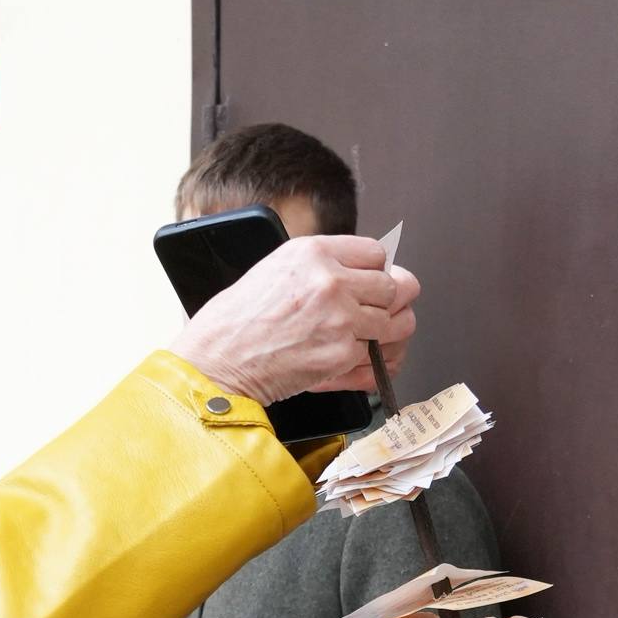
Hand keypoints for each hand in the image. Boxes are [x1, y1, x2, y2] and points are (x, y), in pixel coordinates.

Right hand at [170, 235, 418, 403]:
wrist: (218, 361)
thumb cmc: (236, 321)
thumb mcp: (275, 268)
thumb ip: (319, 266)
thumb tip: (358, 271)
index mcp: (314, 253)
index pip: (376, 253)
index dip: (376, 271)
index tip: (372, 282)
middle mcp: (332, 281)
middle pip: (396, 286)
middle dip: (391, 301)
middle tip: (380, 312)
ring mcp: (342, 319)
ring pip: (399, 322)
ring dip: (391, 332)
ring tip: (375, 337)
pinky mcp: (343, 355)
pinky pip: (381, 358)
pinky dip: (374, 365)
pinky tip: (360, 362)